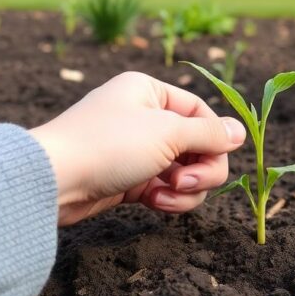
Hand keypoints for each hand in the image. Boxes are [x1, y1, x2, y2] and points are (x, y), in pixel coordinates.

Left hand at [29, 72, 246, 225]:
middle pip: (199, 147)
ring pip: (186, 172)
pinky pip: (166, 189)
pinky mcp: (130, 180)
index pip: (202, 114)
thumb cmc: (107, 145)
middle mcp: (145, 117)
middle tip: (184, 182)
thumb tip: (240, 133)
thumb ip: (209, 135)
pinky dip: (167, 199)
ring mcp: (138, 151)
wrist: (54, 181)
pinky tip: (153, 203)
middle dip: (200, 170)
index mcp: (150, 92)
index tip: (215, 158)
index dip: (214, 139)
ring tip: (163, 196)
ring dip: (184, 189)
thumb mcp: (167, 133)